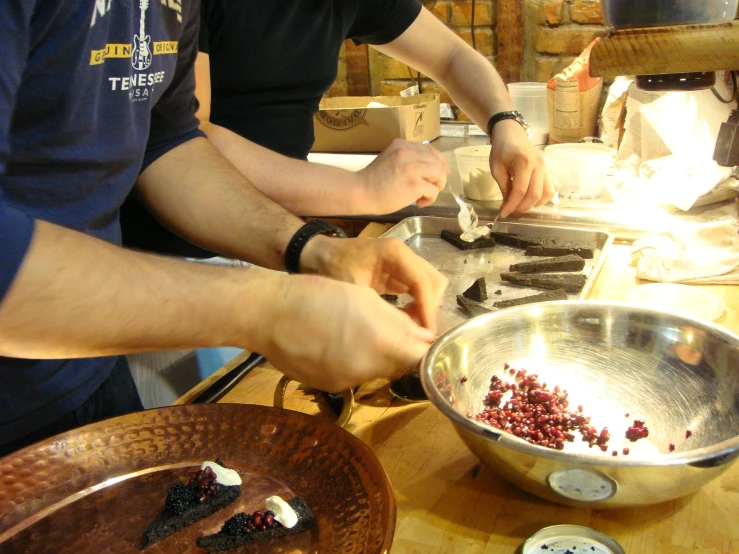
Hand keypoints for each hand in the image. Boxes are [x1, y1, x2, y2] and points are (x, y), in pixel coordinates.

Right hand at [257, 273, 436, 391]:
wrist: (268, 314)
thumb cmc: (317, 294)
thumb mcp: (363, 296)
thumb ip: (398, 320)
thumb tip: (423, 337)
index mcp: (379, 341)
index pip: (420, 358)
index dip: (424, 348)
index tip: (421, 337)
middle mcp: (366, 369)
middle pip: (398, 367)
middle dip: (399, 351)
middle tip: (386, 329)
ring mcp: (345, 381)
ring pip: (375, 372)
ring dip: (376, 356)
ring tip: (354, 332)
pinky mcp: (328, 387)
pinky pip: (352, 376)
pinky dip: (353, 362)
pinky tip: (335, 343)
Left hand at [301, 235, 447, 333]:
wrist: (317, 255)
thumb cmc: (332, 269)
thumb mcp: (354, 291)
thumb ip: (381, 309)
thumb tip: (404, 334)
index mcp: (394, 254)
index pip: (422, 282)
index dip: (427, 309)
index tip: (427, 333)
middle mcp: (404, 254)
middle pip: (433, 281)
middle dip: (430, 308)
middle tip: (421, 332)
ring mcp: (403, 261)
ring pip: (430, 284)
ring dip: (426, 306)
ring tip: (413, 327)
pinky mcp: (399, 270)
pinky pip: (419, 286)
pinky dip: (419, 303)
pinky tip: (407, 319)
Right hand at [358, 138, 449, 213]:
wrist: (360, 192)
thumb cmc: (373, 181)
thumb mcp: (389, 159)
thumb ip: (406, 158)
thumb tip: (429, 168)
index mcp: (402, 145)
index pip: (429, 150)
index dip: (438, 162)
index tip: (440, 173)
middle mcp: (408, 152)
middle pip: (437, 162)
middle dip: (439, 177)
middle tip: (432, 188)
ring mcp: (412, 167)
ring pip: (439, 174)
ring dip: (437, 187)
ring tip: (425, 195)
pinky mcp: (414, 184)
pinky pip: (433, 190)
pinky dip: (430, 198)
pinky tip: (419, 202)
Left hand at [489, 120, 556, 217]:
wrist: (512, 134)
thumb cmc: (502, 150)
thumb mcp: (496, 168)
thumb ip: (504, 187)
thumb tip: (507, 206)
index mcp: (524, 163)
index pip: (520, 190)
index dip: (512, 205)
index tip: (503, 213)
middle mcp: (539, 166)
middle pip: (535, 194)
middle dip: (522, 207)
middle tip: (512, 212)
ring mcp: (546, 168)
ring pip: (547, 193)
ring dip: (534, 204)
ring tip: (521, 206)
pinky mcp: (549, 170)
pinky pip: (551, 188)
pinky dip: (544, 198)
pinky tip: (532, 200)